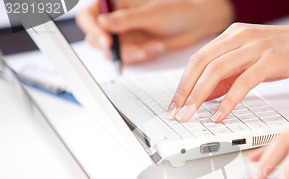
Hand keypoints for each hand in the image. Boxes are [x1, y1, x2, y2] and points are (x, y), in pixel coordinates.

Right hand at [76, 0, 234, 63]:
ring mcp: (125, 36)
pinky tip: (157, 47)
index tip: (107, 40)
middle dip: (114, 48)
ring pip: (114, 53)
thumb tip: (102, 24)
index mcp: (115, 4)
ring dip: (132, 54)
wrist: (195, 25)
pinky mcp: (135, 49)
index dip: (93, 29)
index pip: (89, 16)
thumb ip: (126, 20)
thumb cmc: (176, 11)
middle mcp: (116, 20)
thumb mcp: (151, 13)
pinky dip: (143, 56)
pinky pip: (130, 59)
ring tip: (152, 47)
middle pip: (96, 38)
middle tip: (132, 50)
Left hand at [168, 23, 288, 121]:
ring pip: (217, 70)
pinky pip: (243, 81)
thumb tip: (205, 95)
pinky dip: (228, 100)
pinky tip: (220, 115)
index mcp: (233, 35)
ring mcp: (256, 46)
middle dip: (185, 91)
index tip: (175, 104)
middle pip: (201, 63)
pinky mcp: (271, 59)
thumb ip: (229, 76)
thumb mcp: (253, 63)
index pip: (198, 58)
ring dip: (199, 96)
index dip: (183, 83)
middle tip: (177, 113)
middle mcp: (241, 36)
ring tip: (191, 116)